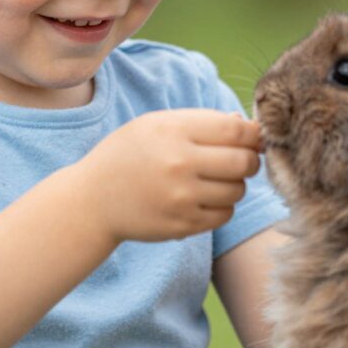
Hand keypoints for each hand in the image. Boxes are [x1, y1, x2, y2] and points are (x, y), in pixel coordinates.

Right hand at [78, 109, 261, 243]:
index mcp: (174, 131)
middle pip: (244, 162)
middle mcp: (179, 164)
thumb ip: (202, 121)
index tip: (252, 137)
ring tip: (214, 178)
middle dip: (250, 159)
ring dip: (235, 183)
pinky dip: (222, 205)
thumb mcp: (157, 124)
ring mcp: (181, 199)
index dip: (254, 134)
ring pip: (238, 190)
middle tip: (240, 159)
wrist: (93, 200)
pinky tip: (204, 197)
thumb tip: (249, 127)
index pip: (237, 132)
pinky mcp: (182, 226)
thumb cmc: (129, 154)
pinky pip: (225, 214)